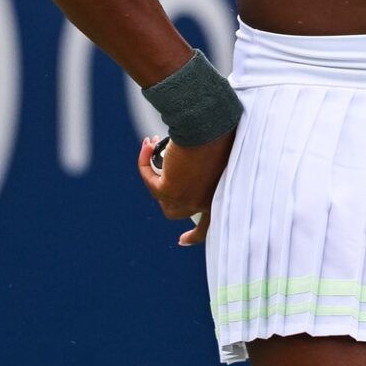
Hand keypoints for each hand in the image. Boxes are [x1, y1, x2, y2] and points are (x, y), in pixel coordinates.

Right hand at [137, 130, 233, 246]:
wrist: (210, 123)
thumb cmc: (219, 131)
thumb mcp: (218, 153)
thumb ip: (207, 165)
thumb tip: (184, 165)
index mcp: (221, 196)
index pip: (208, 225)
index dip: (195, 235)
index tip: (182, 241)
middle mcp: (205, 203)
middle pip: (177, 212)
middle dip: (166, 195)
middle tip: (158, 173)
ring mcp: (187, 200)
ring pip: (161, 198)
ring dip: (154, 176)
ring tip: (154, 147)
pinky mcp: (169, 190)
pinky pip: (150, 181)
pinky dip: (145, 164)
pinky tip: (147, 145)